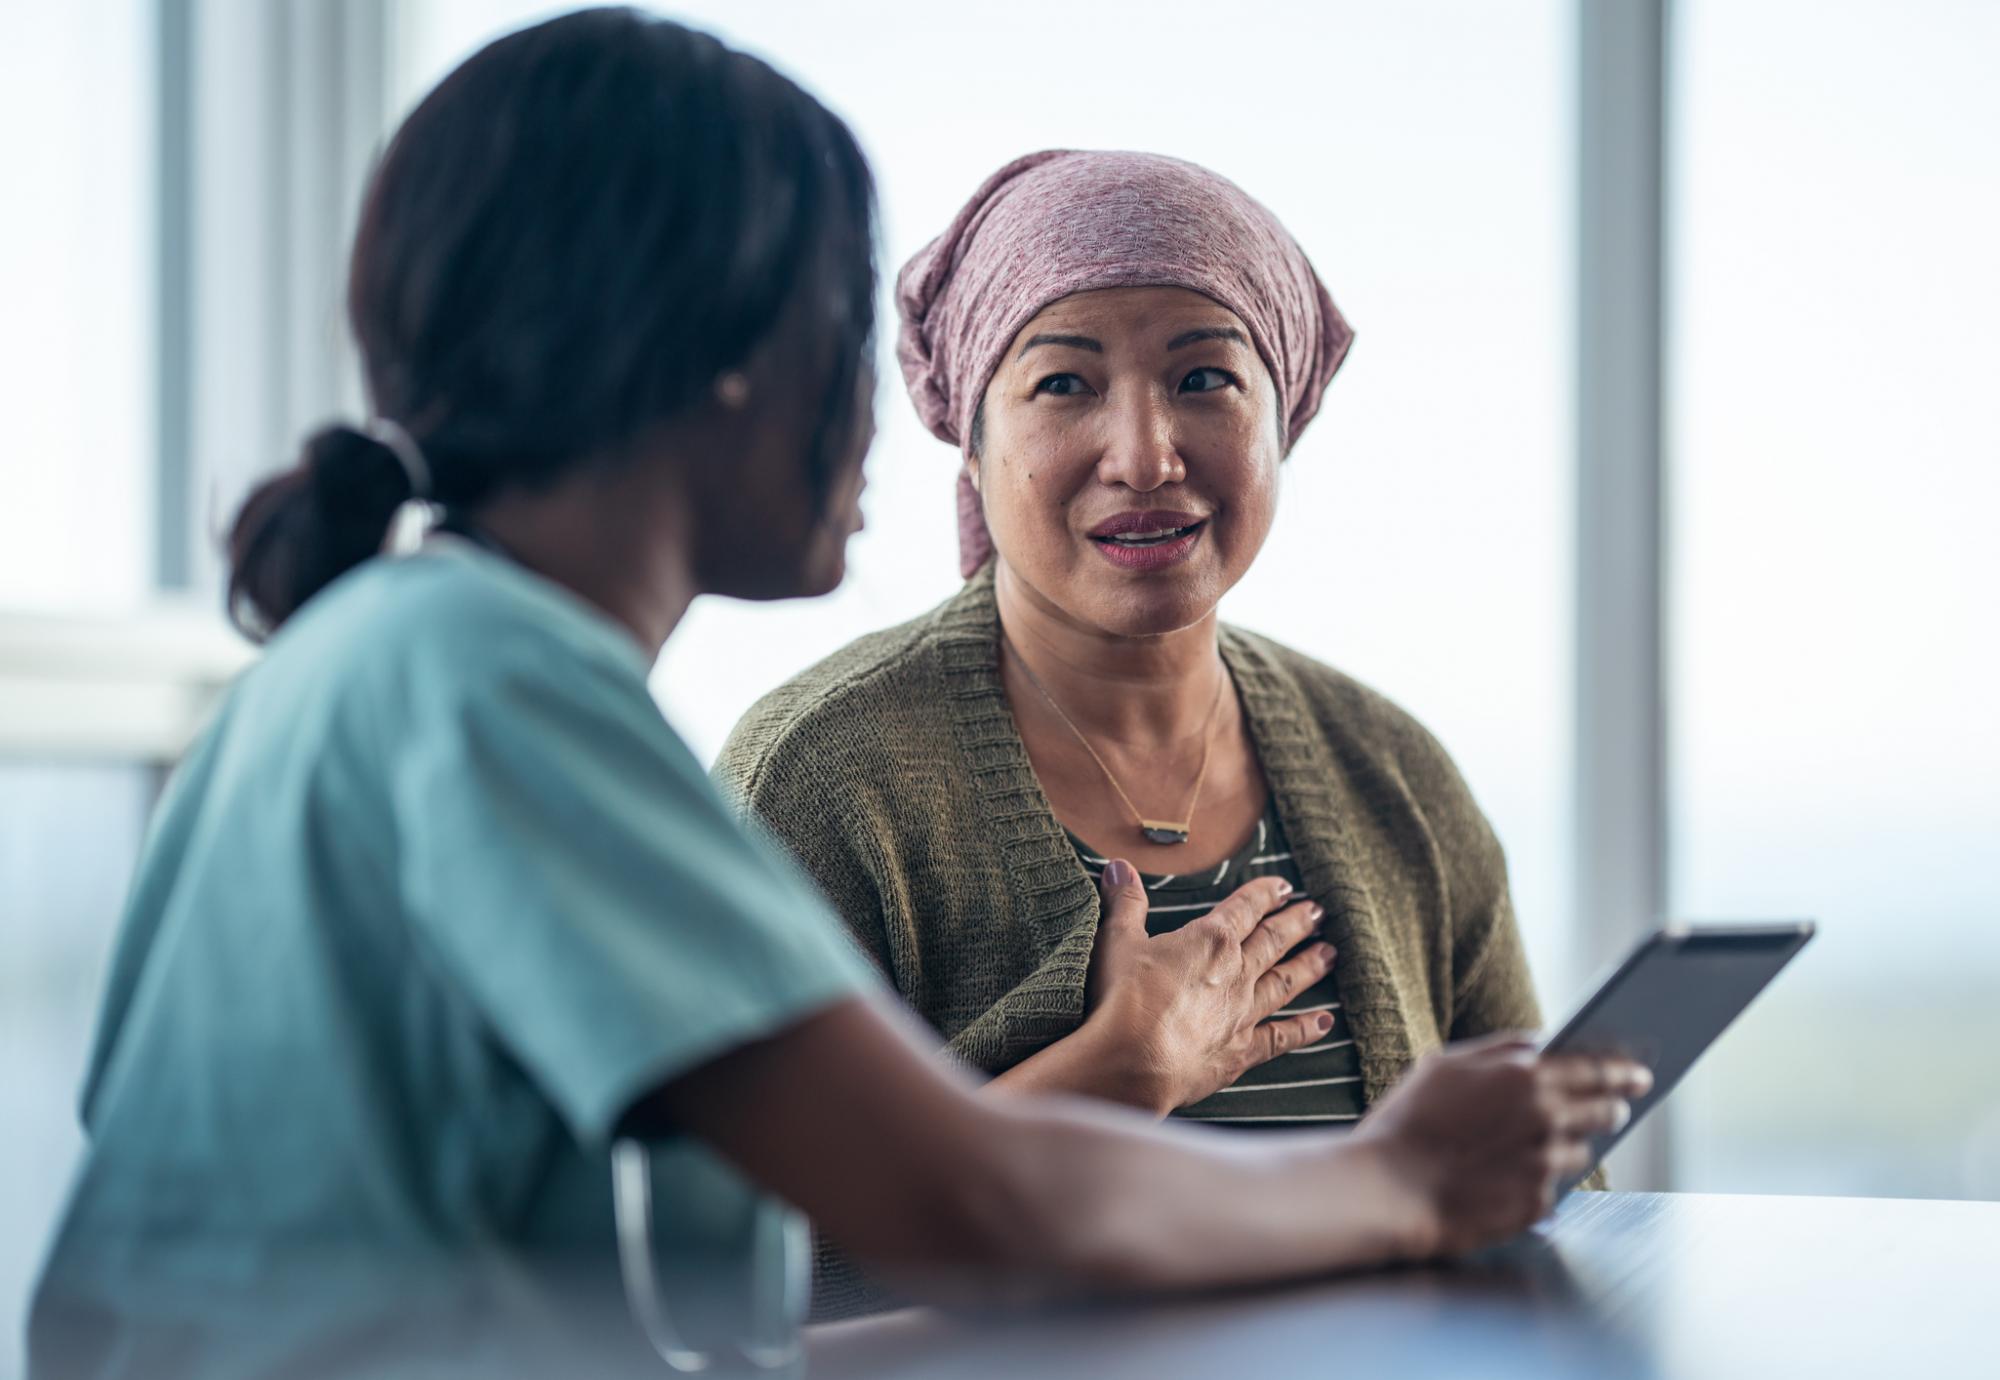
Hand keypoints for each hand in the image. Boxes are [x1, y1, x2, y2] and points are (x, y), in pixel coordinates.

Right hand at [1083, 859, 1338, 1113]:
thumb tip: (1119, 866)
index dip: (1265, 894)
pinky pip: (1281, 1037)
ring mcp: (1243, 1013)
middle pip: (1274, 942)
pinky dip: (1305, 1029)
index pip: (1244, 908)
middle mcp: (1236, 973)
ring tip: (1330, 954)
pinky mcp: (1241, 1051)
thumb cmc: (1124, 998)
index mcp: (1210, 940)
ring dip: (1308, 966)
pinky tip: (1326, 1023)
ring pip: (1285, 983)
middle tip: (1319, 913)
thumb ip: (1126, 903)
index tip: (1284, 886)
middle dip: (1296, 924)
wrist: (1134, 1060)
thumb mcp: (1118, 941)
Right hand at [1351, 1034, 1653, 1257]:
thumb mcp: (1444, 1064)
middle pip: (1604, 1111)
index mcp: (1525, 1076)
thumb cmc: (1408, 1121)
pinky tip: (1505, 1176)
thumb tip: (1542, 1041)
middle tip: (1613, 1108)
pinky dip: (1538, 1179)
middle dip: (1611, 1107)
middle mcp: (1546, 1118)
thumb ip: (1501, 1049)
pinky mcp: (1538, 1203)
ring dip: (1566, 1145)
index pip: (1597, 1068)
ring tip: (1532, 1146)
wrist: (1388, 1188)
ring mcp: (1545, 1163)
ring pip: (1580, 1151)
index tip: (1639, 1074)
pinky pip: (1553, 1187)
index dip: (1623, 1071)